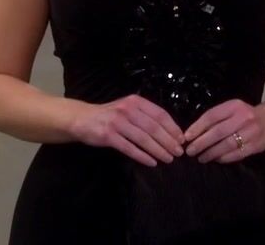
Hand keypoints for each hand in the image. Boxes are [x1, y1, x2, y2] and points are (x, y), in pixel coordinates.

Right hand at [69, 94, 184, 165]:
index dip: (172, 128)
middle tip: (178, 152)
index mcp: (136, 102)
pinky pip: (129, 148)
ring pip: (143, 138)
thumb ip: (145, 116)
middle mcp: (128, 109)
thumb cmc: (109, 115)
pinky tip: (151, 162)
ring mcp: (117, 122)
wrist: (82, 118)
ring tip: (168, 159)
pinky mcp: (108, 136)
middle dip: (168, 141)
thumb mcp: (128, 108)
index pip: (160, 114)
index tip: (181, 139)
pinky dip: (142, 156)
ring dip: (158, 150)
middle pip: (153, 127)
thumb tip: (169, 131)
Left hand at [183, 99, 264, 163]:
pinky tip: (216, 159)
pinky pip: (237, 154)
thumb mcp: (232, 109)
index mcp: (234, 106)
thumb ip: (216, 118)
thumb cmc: (245, 115)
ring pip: (227, 145)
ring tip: (201, 158)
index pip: (212, 116)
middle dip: (201, 143)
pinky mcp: (256, 145)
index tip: (186, 137)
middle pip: (218, 132)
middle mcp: (243, 118)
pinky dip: (224, 158)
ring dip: (211, 153)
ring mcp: (251, 132)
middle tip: (190, 151)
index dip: (198, 127)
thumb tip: (192, 133)